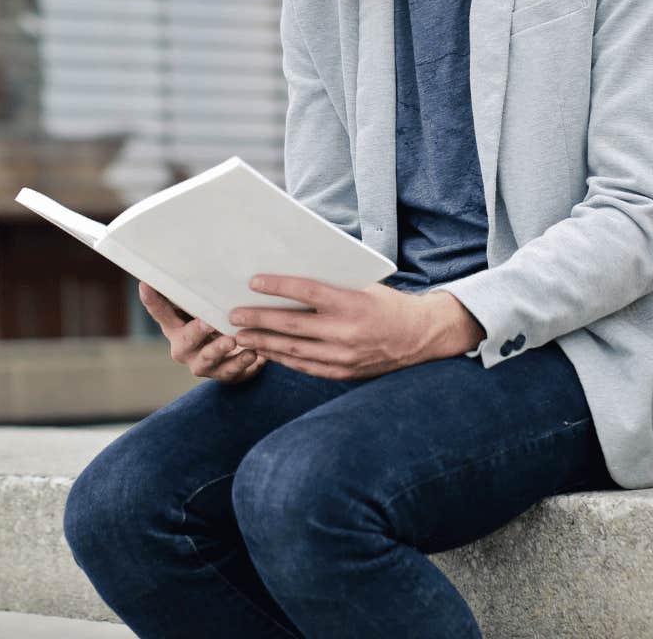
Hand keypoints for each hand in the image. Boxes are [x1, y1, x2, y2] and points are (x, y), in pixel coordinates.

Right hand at [137, 281, 265, 384]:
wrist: (231, 358)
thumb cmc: (214, 321)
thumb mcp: (204, 307)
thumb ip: (199, 292)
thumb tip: (198, 253)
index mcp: (174, 327)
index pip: (159, 312)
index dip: (151, 299)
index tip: (145, 283)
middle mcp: (183, 347)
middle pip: (184, 341)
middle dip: (196, 332)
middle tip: (208, 323)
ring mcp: (202, 363)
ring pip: (207, 360)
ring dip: (219, 350)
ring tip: (232, 341)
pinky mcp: (223, 374)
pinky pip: (232, 371)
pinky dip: (242, 363)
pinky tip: (254, 354)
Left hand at [226, 273, 485, 380]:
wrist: (420, 337)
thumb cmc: (387, 304)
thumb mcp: (363, 286)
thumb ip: (330, 286)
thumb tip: (288, 280)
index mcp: (353, 303)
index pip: (308, 292)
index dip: (278, 287)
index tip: (253, 282)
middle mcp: (347, 332)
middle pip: (292, 326)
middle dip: (258, 320)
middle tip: (233, 314)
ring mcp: (344, 356)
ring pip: (294, 350)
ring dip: (263, 342)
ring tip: (240, 335)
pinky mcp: (343, 372)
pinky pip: (304, 366)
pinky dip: (281, 358)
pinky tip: (264, 351)